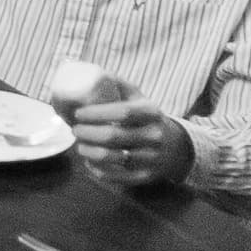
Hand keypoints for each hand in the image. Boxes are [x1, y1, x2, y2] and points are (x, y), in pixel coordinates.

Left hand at [71, 85, 191, 187]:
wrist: (175, 148)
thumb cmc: (147, 119)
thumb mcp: (140, 99)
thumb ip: (117, 85)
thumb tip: (89, 73)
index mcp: (152, 113)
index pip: (122, 112)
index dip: (96, 113)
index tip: (78, 113)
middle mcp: (154, 136)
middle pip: (112, 136)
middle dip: (87, 133)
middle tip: (74, 130)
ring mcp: (151, 158)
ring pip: (111, 157)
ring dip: (88, 151)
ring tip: (79, 144)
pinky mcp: (145, 177)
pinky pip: (115, 176)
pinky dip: (96, 169)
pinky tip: (89, 161)